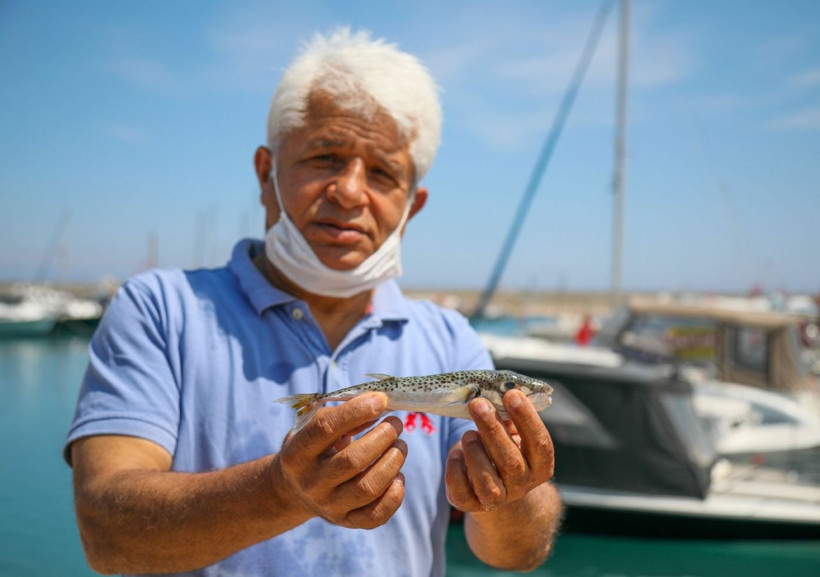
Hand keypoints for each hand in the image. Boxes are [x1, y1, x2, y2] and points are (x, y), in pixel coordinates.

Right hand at [272, 392, 406, 528]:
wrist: (295, 489)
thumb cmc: (313, 447)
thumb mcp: (315, 426)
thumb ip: (343, 414)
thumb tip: (378, 404)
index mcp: (297, 453)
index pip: (325, 429)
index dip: (356, 411)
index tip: (380, 400)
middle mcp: (310, 483)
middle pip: (353, 460)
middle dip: (383, 437)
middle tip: (395, 423)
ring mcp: (328, 506)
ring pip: (368, 488)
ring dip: (393, 461)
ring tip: (400, 445)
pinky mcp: (346, 521)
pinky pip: (376, 515)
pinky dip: (395, 495)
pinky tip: (398, 476)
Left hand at [445, 390, 553, 512]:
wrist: (496, 490)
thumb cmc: (505, 450)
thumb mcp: (513, 435)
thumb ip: (510, 418)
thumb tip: (500, 391)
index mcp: (540, 466)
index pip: (540, 443)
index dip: (527, 418)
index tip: (512, 394)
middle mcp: (522, 485)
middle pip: (511, 462)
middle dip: (493, 430)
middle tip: (478, 404)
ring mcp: (498, 499)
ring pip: (488, 483)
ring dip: (475, 453)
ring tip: (467, 434)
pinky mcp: (471, 505)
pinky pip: (462, 493)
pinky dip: (456, 471)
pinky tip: (456, 453)